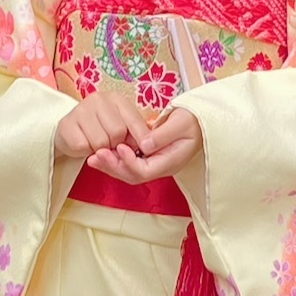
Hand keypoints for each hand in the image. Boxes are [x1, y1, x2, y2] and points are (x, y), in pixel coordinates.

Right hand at [55, 86, 137, 161]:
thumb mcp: (120, 124)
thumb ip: (133, 132)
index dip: (142, 138)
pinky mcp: (66, 124)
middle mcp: (98, 100)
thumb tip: (146, 146)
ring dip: (101, 150)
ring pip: (101, 142)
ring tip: (98, 145)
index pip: (134, 120)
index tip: (145, 150)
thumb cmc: (101, 127)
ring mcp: (81, 110)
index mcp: (116, 99)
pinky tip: (85, 144)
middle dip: (117, 145)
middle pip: (117, 132)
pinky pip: (83, 147)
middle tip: (112, 146)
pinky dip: (86, 152)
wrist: (70, 129)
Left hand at [86, 102, 203, 183]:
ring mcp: (155, 163)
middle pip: (133, 175)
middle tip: (96, 155)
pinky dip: (115, 159)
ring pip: (129, 172)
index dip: (129, 162)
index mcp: (170, 161)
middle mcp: (161, 167)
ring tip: (93, 157)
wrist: (201, 119)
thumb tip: (144, 145)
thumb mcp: (181, 123)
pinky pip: (130, 163)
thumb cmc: (195, 120)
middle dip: (113, 167)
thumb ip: (162, 135)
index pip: (145, 170)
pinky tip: (103, 152)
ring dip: (111, 165)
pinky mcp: (150, 157)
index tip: (118, 147)